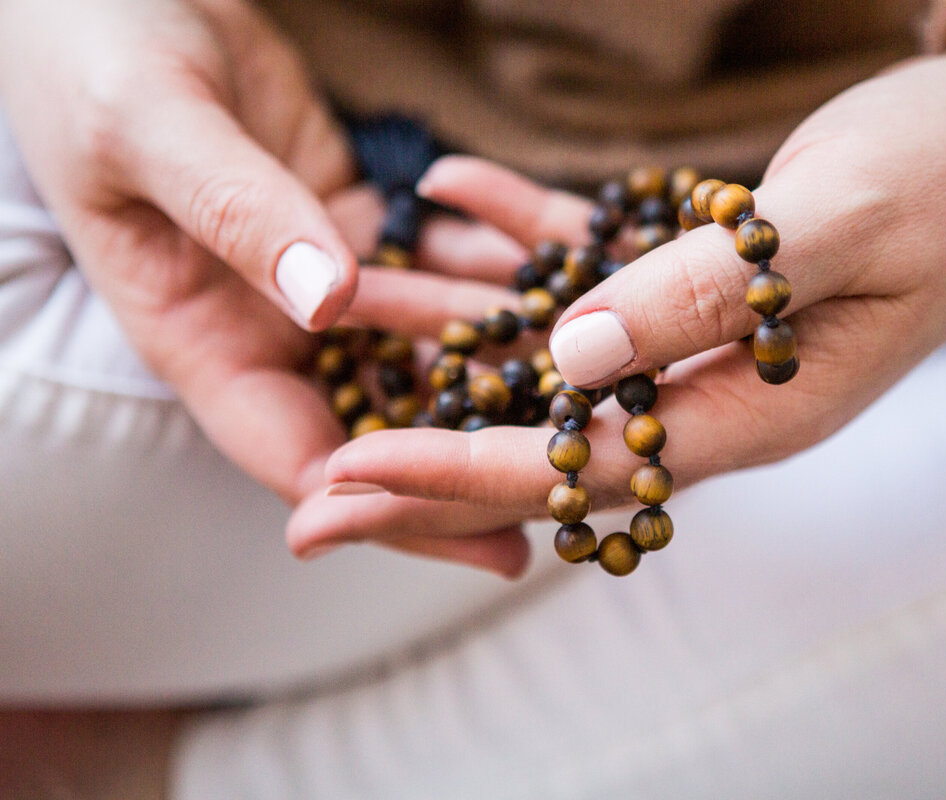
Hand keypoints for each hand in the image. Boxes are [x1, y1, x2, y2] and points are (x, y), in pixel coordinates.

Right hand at [0, 0, 523, 538]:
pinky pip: (433, 262)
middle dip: (469, 459)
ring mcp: (315, 278)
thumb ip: (237, 212)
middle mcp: (265, 326)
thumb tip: (329, 303)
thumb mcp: (151, 127)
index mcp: (199, 337)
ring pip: (419, 344)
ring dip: (499, 363)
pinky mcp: (355, 226)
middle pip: (378, 418)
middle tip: (571, 489)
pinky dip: (486, 270)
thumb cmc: (93, 53)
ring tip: (595, 393)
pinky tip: (561, 275)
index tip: (478, 538)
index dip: (386, 504)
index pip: (298, 452)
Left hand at [287, 0, 945, 572]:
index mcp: (758, 408)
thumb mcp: (841, 226)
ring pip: (549, 345)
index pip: (584, 464)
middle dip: (428, 455)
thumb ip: (705, 296)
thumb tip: (570, 361)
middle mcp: (717, 389)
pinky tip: (448, 188)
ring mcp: (701, 333)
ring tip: (346, 306)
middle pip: (546, 436)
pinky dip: (518, 232)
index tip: (352, 471)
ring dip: (450, 329)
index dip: (462, 470)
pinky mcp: (696, 270)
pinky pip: (588, 260)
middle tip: (308, 490)